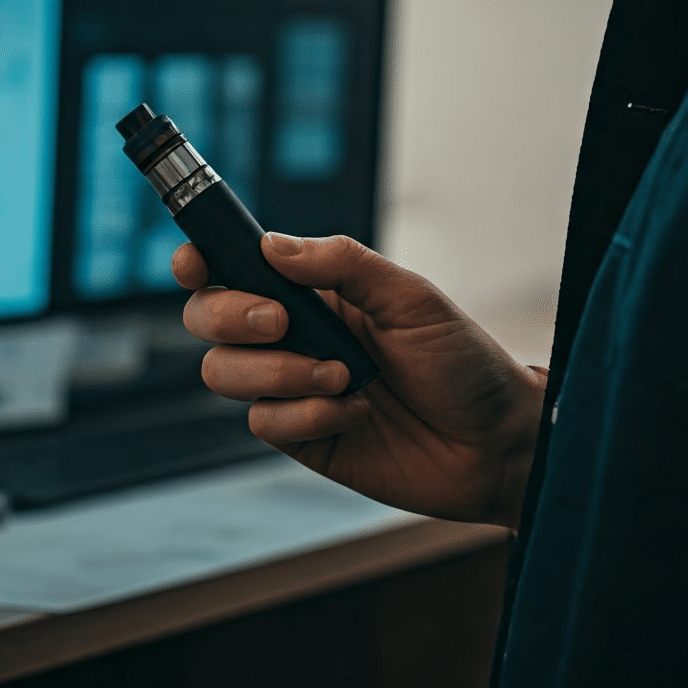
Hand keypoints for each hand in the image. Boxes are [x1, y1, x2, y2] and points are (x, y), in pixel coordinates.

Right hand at [175, 233, 546, 529]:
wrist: (494, 442)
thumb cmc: (461, 361)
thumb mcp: (410, 298)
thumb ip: (342, 265)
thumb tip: (271, 245)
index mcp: (313, 291)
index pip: (235, 268)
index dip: (199, 260)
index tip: (193, 262)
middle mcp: (292, 336)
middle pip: (208, 319)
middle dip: (230, 316)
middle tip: (282, 322)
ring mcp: (291, 388)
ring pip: (224, 373)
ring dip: (278, 371)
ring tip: (345, 377)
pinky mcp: (301, 437)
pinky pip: (264, 421)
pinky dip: (306, 413)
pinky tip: (355, 413)